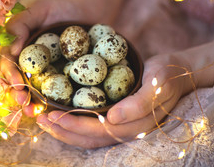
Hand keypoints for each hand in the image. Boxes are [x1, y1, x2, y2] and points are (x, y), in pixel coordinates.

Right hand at [0, 0, 86, 115]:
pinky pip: (60, 95)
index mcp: (20, 52)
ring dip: (33, 105)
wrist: (91, 12)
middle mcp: (32, 67)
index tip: (15, 83)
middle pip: (19, 84)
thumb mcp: (39, 10)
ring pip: (36, 94)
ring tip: (35, 113)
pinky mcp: (67, 82)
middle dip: (17, 96)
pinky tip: (57, 111)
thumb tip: (12, 50)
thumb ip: (20, 25)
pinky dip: (55, 105)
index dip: (8, 76)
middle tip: (22, 103)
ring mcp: (49, 76)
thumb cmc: (62, 9)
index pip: (8, 66)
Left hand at [36, 53, 192, 147]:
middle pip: (89, 138)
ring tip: (42, 120)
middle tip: (40, 118)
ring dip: (63, 131)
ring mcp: (120, 129)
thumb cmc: (166, 76)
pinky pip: (90, 131)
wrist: (173, 75)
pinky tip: (57, 118)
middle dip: (62, 130)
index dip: (74, 124)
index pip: (99, 130)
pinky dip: (72, 127)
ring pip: (87, 138)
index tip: (53, 114)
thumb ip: (139, 103)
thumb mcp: (158, 82)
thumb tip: (113, 118)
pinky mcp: (115, 123)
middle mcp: (125, 132)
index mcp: (135, 125)